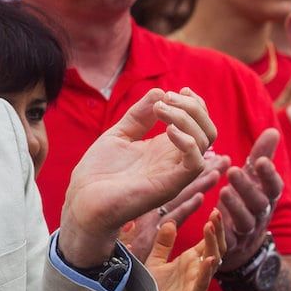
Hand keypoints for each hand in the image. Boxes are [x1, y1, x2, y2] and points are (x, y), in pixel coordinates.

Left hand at [59, 87, 216, 266]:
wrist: (82, 199)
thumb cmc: (98, 172)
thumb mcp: (120, 134)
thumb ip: (139, 115)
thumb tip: (160, 91)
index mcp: (165, 148)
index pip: (198, 124)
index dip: (195, 104)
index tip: (176, 91)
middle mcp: (174, 160)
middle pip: (208, 129)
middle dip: (193, 107)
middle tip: (166, 100)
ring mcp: (174, 172)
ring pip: (205, 141)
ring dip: (187, 118)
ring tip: (160, 111)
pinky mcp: (169, 185)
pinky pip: (195, 163)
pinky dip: (188, 141)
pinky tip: (167, 130)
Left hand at [147, 210, 225, 290]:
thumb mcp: (155, 262)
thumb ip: (164, 244)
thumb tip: (169, 221)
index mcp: (189, 262)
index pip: (207, 240)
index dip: (213, 226)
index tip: (214, 208)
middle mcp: (197, 272)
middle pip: (215, 248)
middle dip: (217, 231)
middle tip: (217, 213)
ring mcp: (196, 286)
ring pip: (212, 263)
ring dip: (213, 245)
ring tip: (212, 227)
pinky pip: (202, 284)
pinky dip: (207, 272)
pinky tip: (210, 260)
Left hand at [217, 129, 283, 271]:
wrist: (243, 244)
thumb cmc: (247, 201)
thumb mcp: (255, 180)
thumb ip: (261, 156)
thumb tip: (273, 130)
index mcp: (266, 197)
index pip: (273, 186)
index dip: (269, 174)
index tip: (260, 160)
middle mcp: (259, 214)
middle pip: (258, 203)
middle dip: (248, 187)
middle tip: (234, 171)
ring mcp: (245, 231)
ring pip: (244, 221)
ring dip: (235, 207)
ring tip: (223, 191)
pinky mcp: (229, 244)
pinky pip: (226, 240)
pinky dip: (219, 231)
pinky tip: (210, 219)